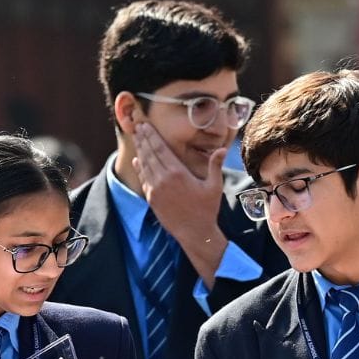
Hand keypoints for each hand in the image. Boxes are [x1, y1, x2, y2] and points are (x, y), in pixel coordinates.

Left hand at [132, 122, 227, 284]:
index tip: (145, 126)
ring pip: (144, 166)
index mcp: (177, 173)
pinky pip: (144, 179)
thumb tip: (222, 149)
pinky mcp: (152, 199)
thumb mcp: (214, 186)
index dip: (152, 136)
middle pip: (149, 154)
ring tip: (136, 139)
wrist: (194, 232)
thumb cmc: (206, 209)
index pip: (160, 149)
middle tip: (137, 127)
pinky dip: (140, 168)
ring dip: (140, 151)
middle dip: (143, 139)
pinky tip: (137, 160)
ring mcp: (155, 190)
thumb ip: (215, 166)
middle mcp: (163, 180)